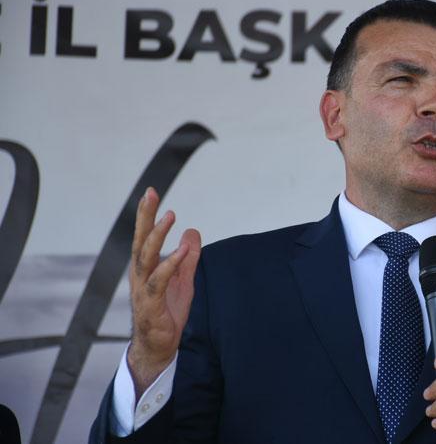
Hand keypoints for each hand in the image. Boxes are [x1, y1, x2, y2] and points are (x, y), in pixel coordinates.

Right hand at [127, 187, 200, 398]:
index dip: (147, 215)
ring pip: (146, 258)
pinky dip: (171, 265)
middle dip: (145, 217)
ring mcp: (143, 289)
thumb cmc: (167, 312)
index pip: (145, 237)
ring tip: (170, 216)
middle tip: (151, 194)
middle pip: (141, 241)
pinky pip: (159, 281)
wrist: (158, 346)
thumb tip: (193, 231)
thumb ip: (188, 257)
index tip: (151, 193)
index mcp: (145, 268)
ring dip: (157, 236)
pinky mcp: (152, 304)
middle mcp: (140, 275)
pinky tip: (182, 252)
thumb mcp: (184, 280)